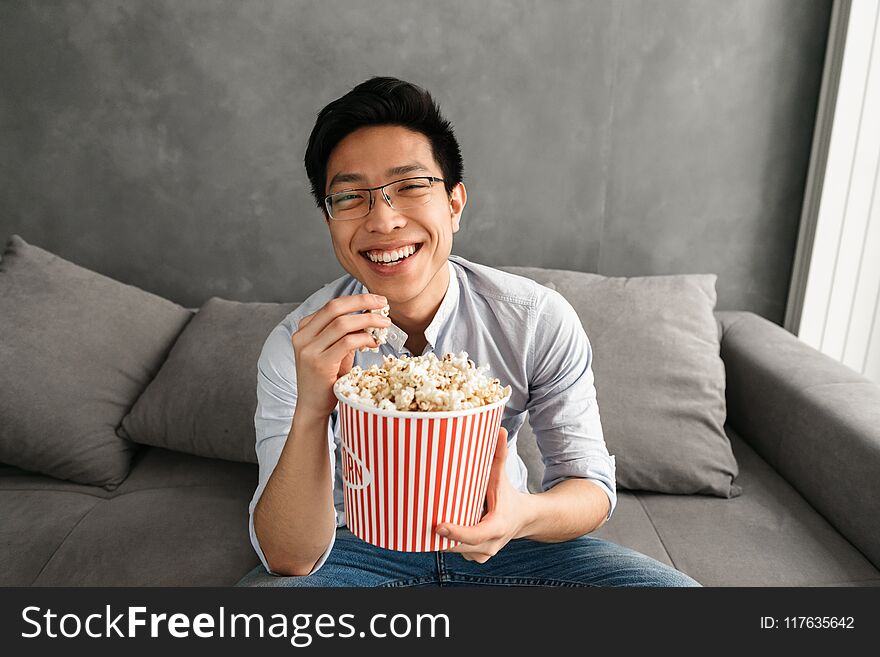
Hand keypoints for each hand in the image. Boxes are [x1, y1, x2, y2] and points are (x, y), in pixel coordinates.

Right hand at [291, 293, 391, 420]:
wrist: (312, 406)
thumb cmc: (326, 379)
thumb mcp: (334, 350)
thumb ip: (346, 333)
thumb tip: (371, 315)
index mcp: (304, 329)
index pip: (332, 305)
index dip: (356, 299)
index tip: (376, 300)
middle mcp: (302, 336)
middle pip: (335, 308)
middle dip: (363, 301)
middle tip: (384, 303)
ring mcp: (308, 350)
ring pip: (342, 324)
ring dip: (368, 320)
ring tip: (384, 324)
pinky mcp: (319, 363)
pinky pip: (347, 342)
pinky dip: (364, 339)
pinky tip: (373, 343)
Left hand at [435, 427, 531, 562]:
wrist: (523, 518)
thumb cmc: (508, 496)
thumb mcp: (502, 477)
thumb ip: (499, 455)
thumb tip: (499, 429)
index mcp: (496, 527)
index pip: (473, 535)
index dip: (455, 532)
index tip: (437, 526)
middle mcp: (490, 545)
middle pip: (459, 546)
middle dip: (439, 537)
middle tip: (417, 521)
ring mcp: (483, 554)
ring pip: (455, 550)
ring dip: (441, 540)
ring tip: (424, 523)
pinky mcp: (476, 556)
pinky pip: (457, 552)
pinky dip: (447, 542)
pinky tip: (437, 529)